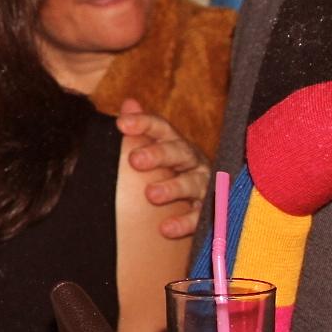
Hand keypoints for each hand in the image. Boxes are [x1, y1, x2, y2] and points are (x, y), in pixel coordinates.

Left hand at [114, 99, 210, 239]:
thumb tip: (128, 103)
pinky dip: (184, 222)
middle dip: (158, 154)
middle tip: (135, 160)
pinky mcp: (211, 212)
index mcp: (175, 143)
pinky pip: (199, 217)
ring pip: (191, 183)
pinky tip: (166, 229)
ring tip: (151, 195)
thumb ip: (142, 129)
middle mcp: (192, 161)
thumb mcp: (156, 150)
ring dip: (173, 188)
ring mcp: (204, 185)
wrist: (204, 200)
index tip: (121, 124)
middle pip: (177, 152)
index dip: (142, 123)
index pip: (160, 128)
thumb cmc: (170, 172)